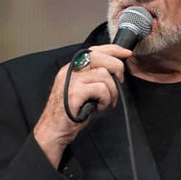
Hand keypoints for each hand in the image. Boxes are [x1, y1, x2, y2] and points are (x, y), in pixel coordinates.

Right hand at [33, 44, 131, 167]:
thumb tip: (115, 71)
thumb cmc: (70, 111)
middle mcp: (69, 70)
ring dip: (112, 91)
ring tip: (106, 102)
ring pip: (104, 74)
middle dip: (117, 68)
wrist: (53, 129)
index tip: (126, 53)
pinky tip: (99, 107)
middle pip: (100, 57)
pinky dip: (106, 99)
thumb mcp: (83, 89)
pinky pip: (101, 89)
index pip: (94, 50)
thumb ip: (94, 77)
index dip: (113, 50)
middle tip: (120, 82)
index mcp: (72, 68)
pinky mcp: (74, 92)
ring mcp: (71, 80)